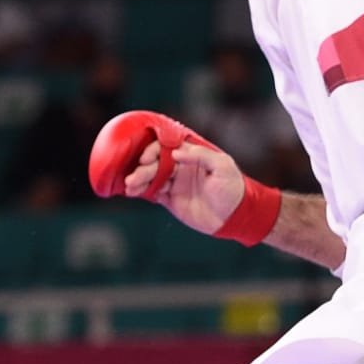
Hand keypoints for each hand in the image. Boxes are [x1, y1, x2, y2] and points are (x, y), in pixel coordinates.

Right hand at [125, 140, 244, 235]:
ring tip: (130, 187)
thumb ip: (201, 155)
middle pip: (155, 162)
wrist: (234, 217)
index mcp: (192, 154)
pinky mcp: (171, 199)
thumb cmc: (232, 188)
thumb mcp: (222, 166)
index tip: (146, 159)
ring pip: (151, 177)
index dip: (154, 151)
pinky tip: (132, 193)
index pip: (167, 146)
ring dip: (139, 180)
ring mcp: (175, 182)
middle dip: (142, 169)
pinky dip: (142, 191)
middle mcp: (181, 166)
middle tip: (134, 178)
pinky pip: (153, 192)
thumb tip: (176, 151)